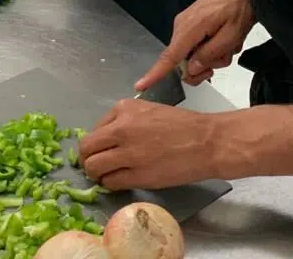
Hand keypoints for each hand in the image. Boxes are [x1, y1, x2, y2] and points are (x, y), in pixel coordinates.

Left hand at [79, 99, 217, 189]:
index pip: (93, 130)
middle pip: (87, 149)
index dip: (95, 144)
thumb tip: (104, 140)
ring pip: (94, 168)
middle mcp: (121, 128)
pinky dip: (111, 184)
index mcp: (124, 109)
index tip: (102, 150)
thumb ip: (123, 121)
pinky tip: (122, 180)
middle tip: (96, 166)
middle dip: (88, 160)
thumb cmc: (180, 125)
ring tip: (108, 175)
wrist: (205, 142)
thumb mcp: (147, 111)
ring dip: (97, 174)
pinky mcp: (138, 175)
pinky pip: (111, 183)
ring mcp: (128, 153)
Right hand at [136, 0, 254, 91]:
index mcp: (189, 28)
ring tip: (230, 42)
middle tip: (223, 57)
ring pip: (194, 54)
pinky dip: (214, 45)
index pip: (169, 57)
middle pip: (184, 61)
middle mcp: (183, 25)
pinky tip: (227, 37)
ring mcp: (188, 23)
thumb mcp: (231, 35)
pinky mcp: (194, 22)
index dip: (155, 74)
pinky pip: (199, 44)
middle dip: (205, 65)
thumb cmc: (240, 3)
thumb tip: (192, 68)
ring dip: (214, 54)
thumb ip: (210, 55)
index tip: (141, 85)